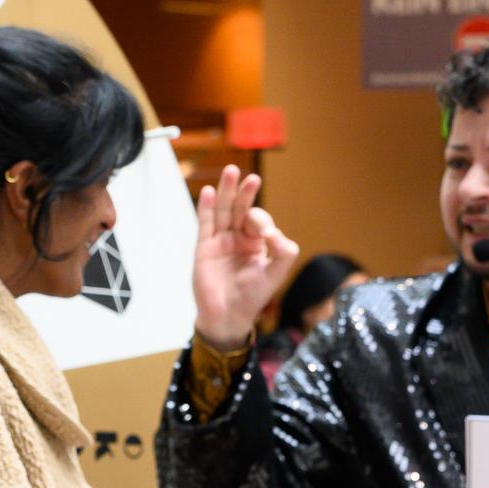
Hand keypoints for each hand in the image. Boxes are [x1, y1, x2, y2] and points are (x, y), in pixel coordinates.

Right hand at [192, 166, 299, 349]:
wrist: (228, 316)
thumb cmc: (252, 297)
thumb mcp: (276, 274)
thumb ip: (283, 252)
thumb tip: (274, 231)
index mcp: (257, 244)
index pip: (259, 222)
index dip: (262, 222)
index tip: (265, 234)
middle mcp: (239, 239)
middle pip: (241, 209)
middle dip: (245, 193)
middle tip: (252, 178)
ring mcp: (220, 242)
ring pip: (224, 211)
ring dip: (227, 191)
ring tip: (230, 171)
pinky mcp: (205, 248)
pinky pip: (206, 223)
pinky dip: (207, 207)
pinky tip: (210, 192)